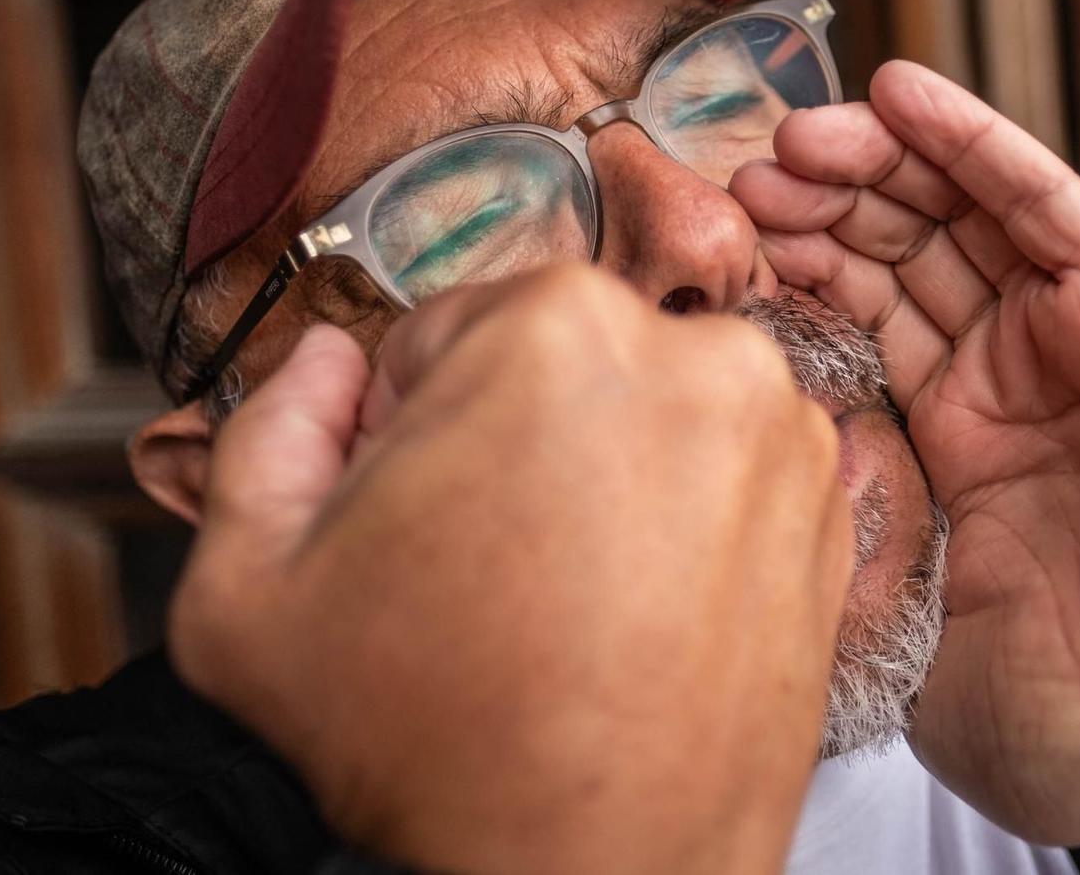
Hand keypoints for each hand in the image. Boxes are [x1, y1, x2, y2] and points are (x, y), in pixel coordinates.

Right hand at [167, 265, 853, 873]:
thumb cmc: (429, 749)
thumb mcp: (247, 590)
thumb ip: (267, 430)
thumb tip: (329, 364)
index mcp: (556, 330)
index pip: (450, 330)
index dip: (413, 422)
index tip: (420, 507)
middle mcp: (698, 356)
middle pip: (560, 364)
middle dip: (514, 437)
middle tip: (487, 562)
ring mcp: (784, 439)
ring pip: (649, 415)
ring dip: (608, 474)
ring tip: (566, 600)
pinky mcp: (832, 518)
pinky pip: (728, 479)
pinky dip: (687, 522)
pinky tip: (637, 614)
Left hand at [731, 61, 1079, 844]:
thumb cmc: (1074, 722)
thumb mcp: (904, 629)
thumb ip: (838, 543)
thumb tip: (731, 482)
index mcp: (953, 443)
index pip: (856, 317)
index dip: (786, 266)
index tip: (708, 239)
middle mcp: (1011, 378)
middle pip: (902, 248)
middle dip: (821, 201)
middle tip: (742, 172)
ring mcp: (1077, 343)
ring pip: (965, 211)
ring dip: (880, 160)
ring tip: (801, 130)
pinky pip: (1054, 213)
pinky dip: (981, 148)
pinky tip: (907, 95)